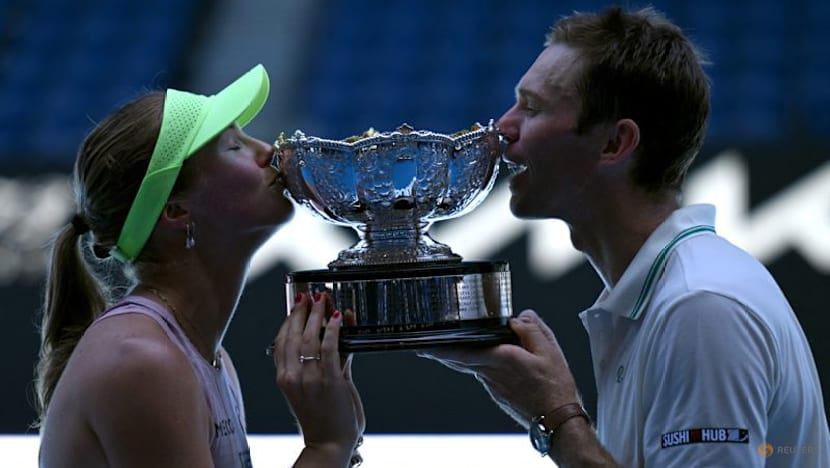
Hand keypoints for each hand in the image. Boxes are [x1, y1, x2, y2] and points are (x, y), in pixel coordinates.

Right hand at [274, 292, 364, 463]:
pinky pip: (331, 348)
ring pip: (310, 338)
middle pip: (293, 335)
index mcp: (284, 378)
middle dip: (303, 311)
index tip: (295, 304)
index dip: (288, 319)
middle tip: (312, 296)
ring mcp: (310, 378)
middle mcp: (292, 376)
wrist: (329, 444)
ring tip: (324, 300)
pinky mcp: (329, 380)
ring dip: (318, 315)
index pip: (281, 341)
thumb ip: (324, 363)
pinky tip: (339, 318)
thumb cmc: (322, 419)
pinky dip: (335, 330)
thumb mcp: (313, 389)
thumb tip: (334, 339)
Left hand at [419, 309, 579, 427]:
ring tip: (448, 350)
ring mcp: (493, 387)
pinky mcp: (499, 395)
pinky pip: (483, 376)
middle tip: (426, 347)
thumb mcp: (550, 351)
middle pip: (460, 360)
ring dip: (459, 359)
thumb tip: (520, 317)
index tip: (424, 345)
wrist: (557, 420)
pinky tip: (483, 363)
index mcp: (501, 359)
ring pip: (471, 368)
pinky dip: (477, 367)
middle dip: (442, 353)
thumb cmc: (554, 388)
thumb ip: (532, 329)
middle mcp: (492, 374)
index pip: (462, 351)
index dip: (440, 348)